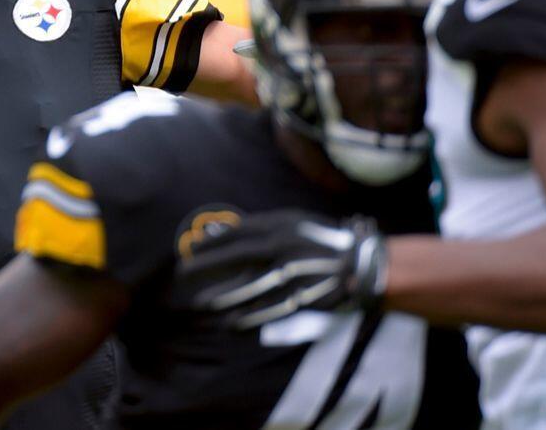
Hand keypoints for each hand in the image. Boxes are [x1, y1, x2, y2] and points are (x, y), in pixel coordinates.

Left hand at [176, 209, 386, 328]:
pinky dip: (247, 318)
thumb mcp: (295, 223)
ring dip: (221, 296)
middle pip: (235, 258)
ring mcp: (291, 274)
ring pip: (247, 287)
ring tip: (201, 302)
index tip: (192, 247)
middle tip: (182, 273)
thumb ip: (265, 228)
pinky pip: (268, 310)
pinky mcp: (300, 298)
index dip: (212, 241)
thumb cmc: (325, 240)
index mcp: (281, 226)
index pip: (237, 232)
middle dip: (206, 266)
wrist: (363, 263)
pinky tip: (230, 323)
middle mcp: (283, 248)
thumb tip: (230, 231)